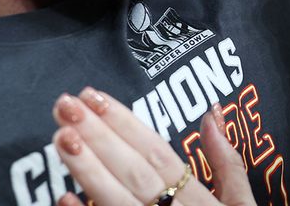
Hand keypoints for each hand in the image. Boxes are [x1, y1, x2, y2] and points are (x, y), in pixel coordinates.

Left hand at [53, 88, 253, 205]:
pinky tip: (62, 198)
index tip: (93, 96)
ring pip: (118, 203)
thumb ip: (228, 163)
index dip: (125, 122)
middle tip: (64, 106)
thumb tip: (213, 112)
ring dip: (88, 171)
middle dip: (99, 136)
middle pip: (133, 172)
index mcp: (198, 199)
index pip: (156, 152)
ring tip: (60, 139)